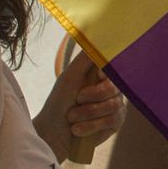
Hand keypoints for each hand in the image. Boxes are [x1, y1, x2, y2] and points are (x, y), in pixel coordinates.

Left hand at [34, 47, 125, 165]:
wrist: (52, 133)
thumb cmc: (59, 102)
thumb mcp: (70, 76)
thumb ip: (87, 57)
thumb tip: (102, 35)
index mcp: (102, 74)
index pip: (116, 66)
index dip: (106, 73)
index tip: (95, 76)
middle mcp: (112, 88)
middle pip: (114, 87)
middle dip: (92, 97)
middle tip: (76, 100)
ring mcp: (116, 106)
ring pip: (113, 105)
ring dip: (88, 113)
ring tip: (72, 118)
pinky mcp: (115, 123)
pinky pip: (112, 120)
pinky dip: (91, 126)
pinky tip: (78, 129)